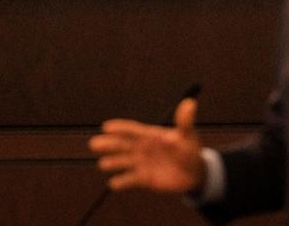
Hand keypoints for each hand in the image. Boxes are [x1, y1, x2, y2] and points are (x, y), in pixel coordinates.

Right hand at [87, 97, 204, 192]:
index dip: (120, 127)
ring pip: (123, 162)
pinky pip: (130, 180)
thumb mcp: (188, 135)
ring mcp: (142, 163)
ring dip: (113, 162)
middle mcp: (142, 148)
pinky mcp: (145, 179)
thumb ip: (185, 121)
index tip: (106, 127)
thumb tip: (190, 104)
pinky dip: (122, 182)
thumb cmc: (189, 149)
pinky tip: (113, 183)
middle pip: (122, 145)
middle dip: (108, 144)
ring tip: (103, 164)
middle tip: (93, 144)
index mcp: (150, 135)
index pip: (132, 130)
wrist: (194, 173)